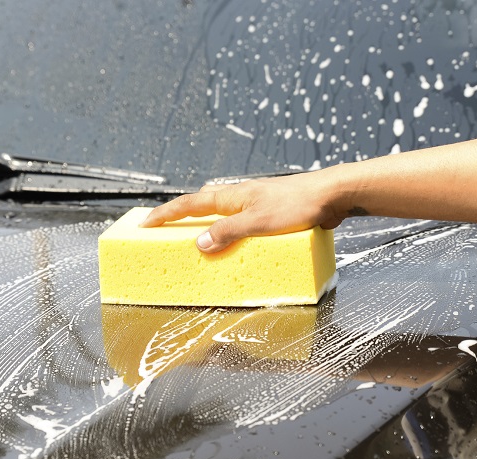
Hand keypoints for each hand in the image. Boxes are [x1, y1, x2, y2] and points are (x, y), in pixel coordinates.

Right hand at [140, 169, 347, 252]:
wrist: (331, 195)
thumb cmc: (298, 205)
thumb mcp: (258, 223)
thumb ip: (228, 233)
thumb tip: (200, 243)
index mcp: (231, 196)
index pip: (189, 205)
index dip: (165, 214)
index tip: (144, 223)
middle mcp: (239, 197)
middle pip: (201, 205)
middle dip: (179, 216)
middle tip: (161, 229)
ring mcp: (254, 203)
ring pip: (219, 213)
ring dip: (203, 223)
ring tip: (192, 239)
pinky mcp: (268, 211)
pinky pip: (238, 222)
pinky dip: (226, 231)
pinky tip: (232, 244)